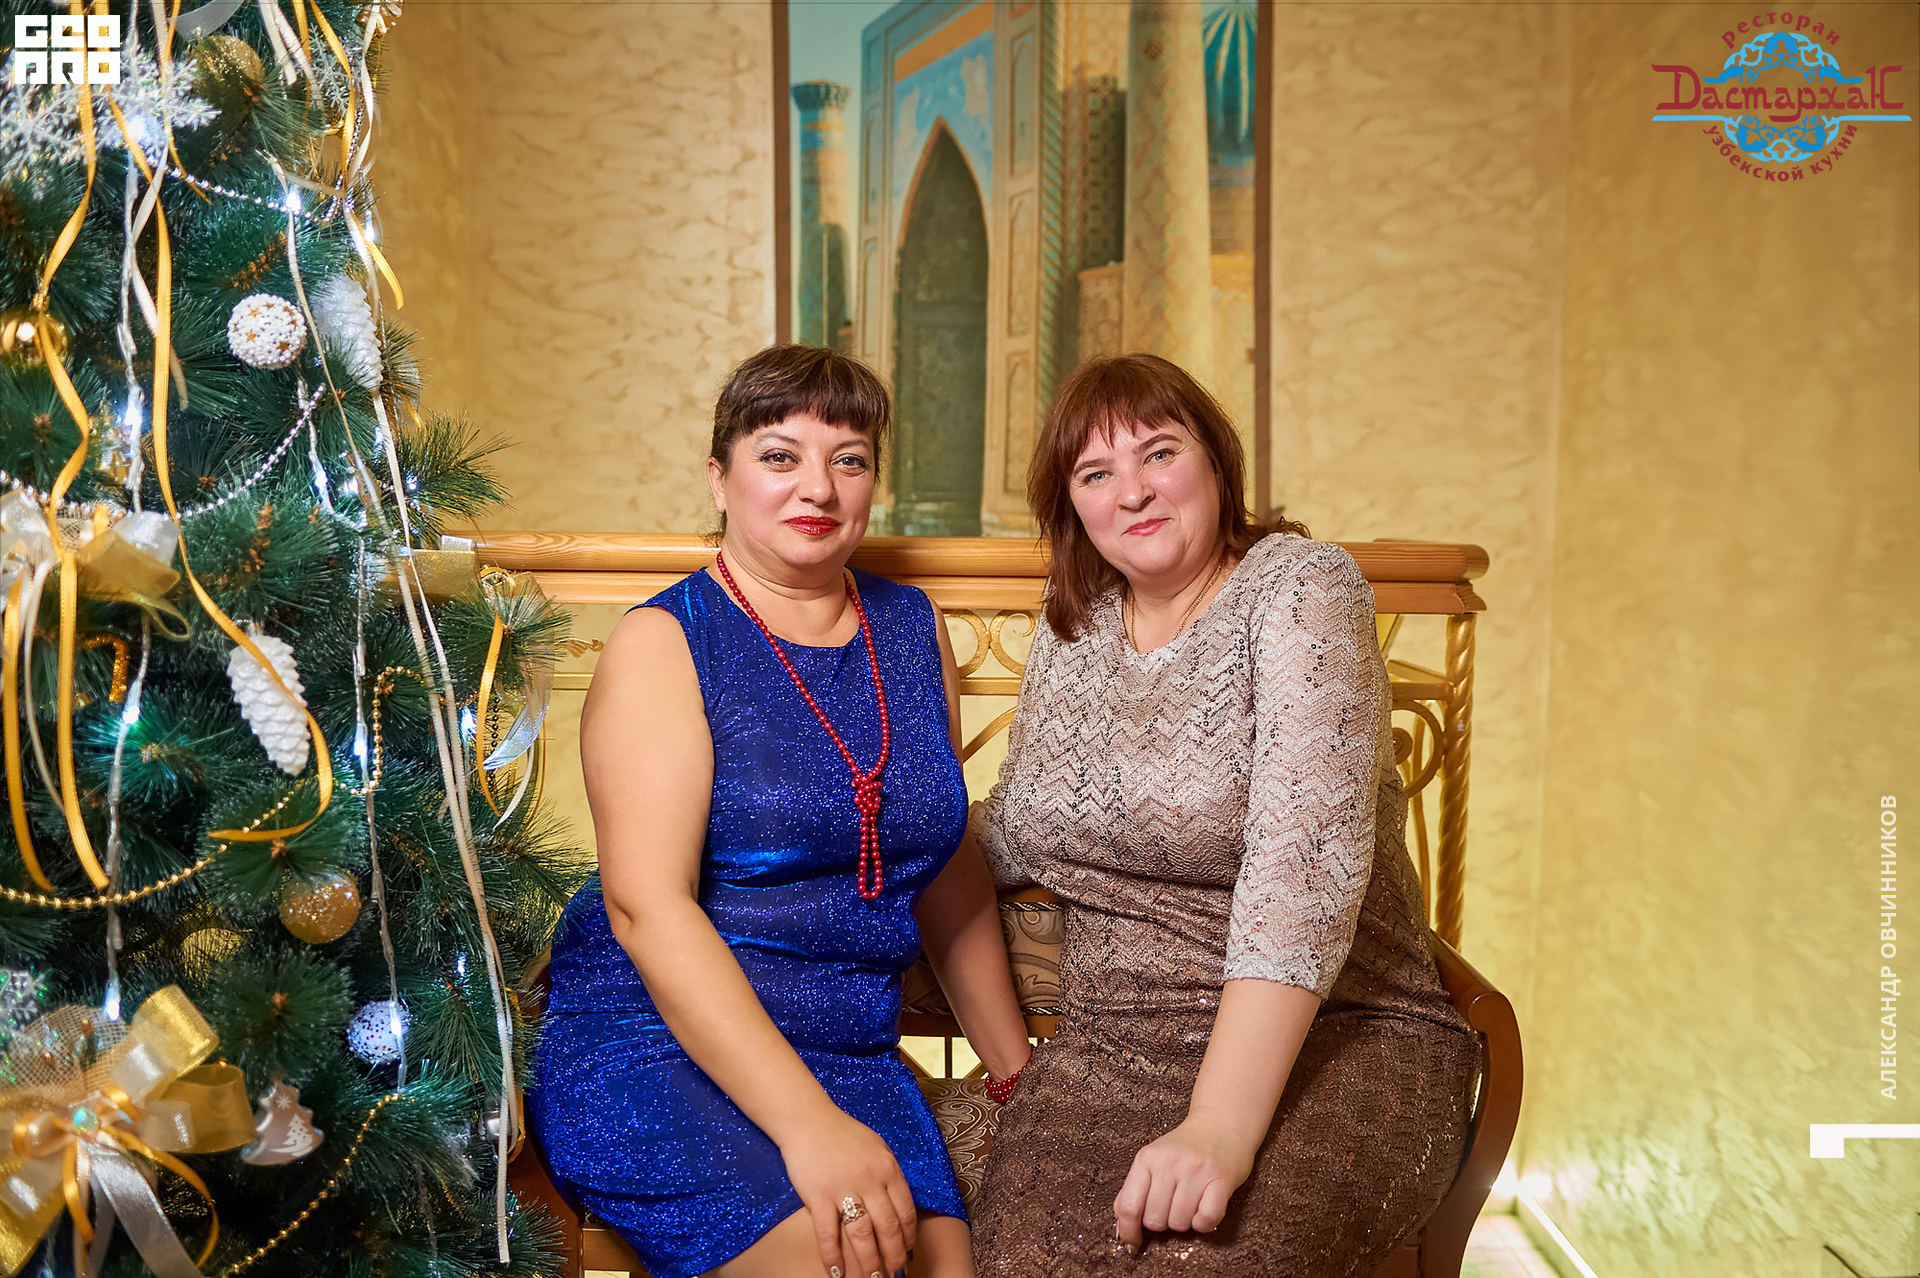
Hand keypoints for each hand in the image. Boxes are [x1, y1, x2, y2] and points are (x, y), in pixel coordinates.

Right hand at [778, 1108, 917, 1277]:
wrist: (808, 1119)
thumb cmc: (843, 1134)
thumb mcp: (877, 1148)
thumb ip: (889, 1174)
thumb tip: (900, 1204)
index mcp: (888, 1168)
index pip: (906, 1210)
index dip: (909, 1236)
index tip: (909, 1252)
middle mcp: (870, 1180)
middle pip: (888, 1227)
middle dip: (894, 1255)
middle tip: (896, 1274)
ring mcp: (844, 1188)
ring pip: (862, 1235)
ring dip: (870, 1262)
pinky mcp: (818, 1196)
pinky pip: (827, 1233)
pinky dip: (832, 1256)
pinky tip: (837, 1272)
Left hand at [1112, 1117, 1256, 1251]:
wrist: (1221, 1124)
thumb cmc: (1185, 1148)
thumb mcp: (1152, 1160)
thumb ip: (1134, 1190)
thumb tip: (1122, 1228)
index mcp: (1147, 1158)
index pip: (1129, 1206)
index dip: (1128, 1231)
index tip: (1132, 1243)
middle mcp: (1170, 1162)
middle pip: (1154, 1220)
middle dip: (1161, 1222)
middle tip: (1171, 1205)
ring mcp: (1196, 1170)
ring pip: (1180, 1223)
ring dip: (1184, 1221)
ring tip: (1190, 1202)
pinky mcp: (1221, 1179)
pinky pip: (1206, 1219)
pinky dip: (1204, 1223)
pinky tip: (1204, 1209)